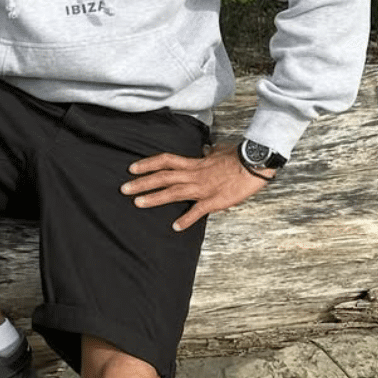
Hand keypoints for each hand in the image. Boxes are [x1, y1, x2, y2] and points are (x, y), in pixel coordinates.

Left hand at [120, 141, 274, 231]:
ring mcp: (203, 188)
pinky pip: (197, 211)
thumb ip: (210, 153)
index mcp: (194, 163)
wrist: (254, 163)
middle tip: (124, 188)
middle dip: (142, 183)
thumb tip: (205, 150)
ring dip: (154, 198)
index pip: (165, 161)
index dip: (148, 164)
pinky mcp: (214, 201)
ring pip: (173, 192)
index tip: (132, 168)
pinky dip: (186, 219)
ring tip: (138, 203)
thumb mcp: (220, 151)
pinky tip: (175, 227)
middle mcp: (194, 175)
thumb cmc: (238, 156)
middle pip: (163, 177)